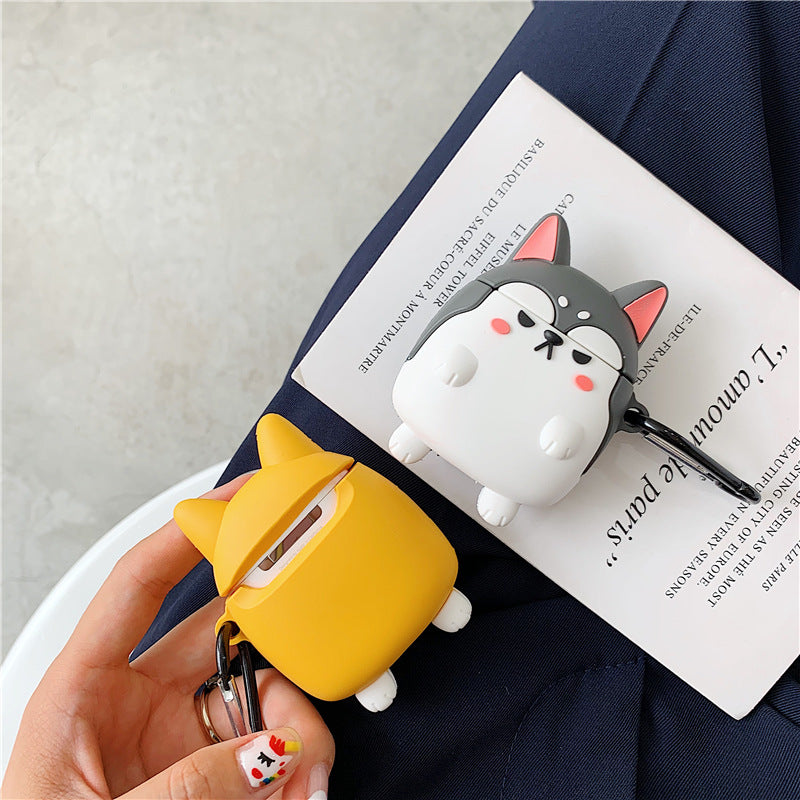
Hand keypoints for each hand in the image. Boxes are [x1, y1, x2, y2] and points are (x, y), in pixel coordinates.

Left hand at [2, 474, 334, 798]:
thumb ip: (186, 785)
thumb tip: (270, 750)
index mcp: (84, 687)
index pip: (139, 582)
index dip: (186, 532)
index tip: (234, 500)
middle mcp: (136, 699)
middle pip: (224, 638)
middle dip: (273, 651)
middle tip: (307, 677)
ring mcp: (179, 734)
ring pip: (259, 695)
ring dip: (294, 730)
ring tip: (306, 779)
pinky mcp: (212, 770)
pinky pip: (268, 746)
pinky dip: (295, 766)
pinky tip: (299, 793)